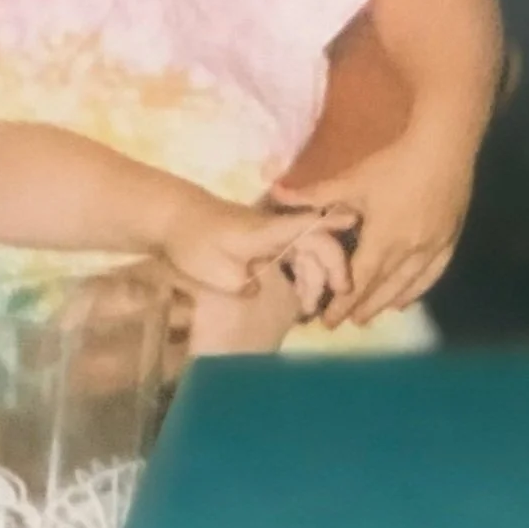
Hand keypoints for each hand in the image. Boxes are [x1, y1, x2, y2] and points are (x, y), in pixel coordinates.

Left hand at [161, 194, 355, 316]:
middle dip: (333, 270)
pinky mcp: (263, 242)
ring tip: (312, 311)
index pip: (307, 224)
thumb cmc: (192, 241)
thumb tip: (261, 292)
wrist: (170, 216)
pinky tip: (300, 300)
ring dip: (315, 279)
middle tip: (339, 299)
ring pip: (306, 253)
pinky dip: (301, 276)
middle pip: (316, 243)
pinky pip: (293, 257)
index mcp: (267, 232)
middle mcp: (274, 230)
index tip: (358, 221)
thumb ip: (244, 284)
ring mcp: (269, 235)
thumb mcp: (215, 271)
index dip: (332, 222)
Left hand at [275, 128, 473, 325]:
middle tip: (344, 325)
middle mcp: (409, 252)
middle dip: (362, 308)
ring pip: (408, 286)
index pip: (359, 279)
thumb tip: (275, 191)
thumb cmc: (393, 166)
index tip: (328, 319)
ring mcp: (432, 249)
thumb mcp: (351, 180)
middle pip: (383, 288)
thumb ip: (313, 194)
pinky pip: (432, 275)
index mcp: (382, 240)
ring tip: (370, 317)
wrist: (443, 152)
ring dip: (386, 303)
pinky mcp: (449, 241)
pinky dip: (417, 291)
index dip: (343, 301)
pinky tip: (406, 300)